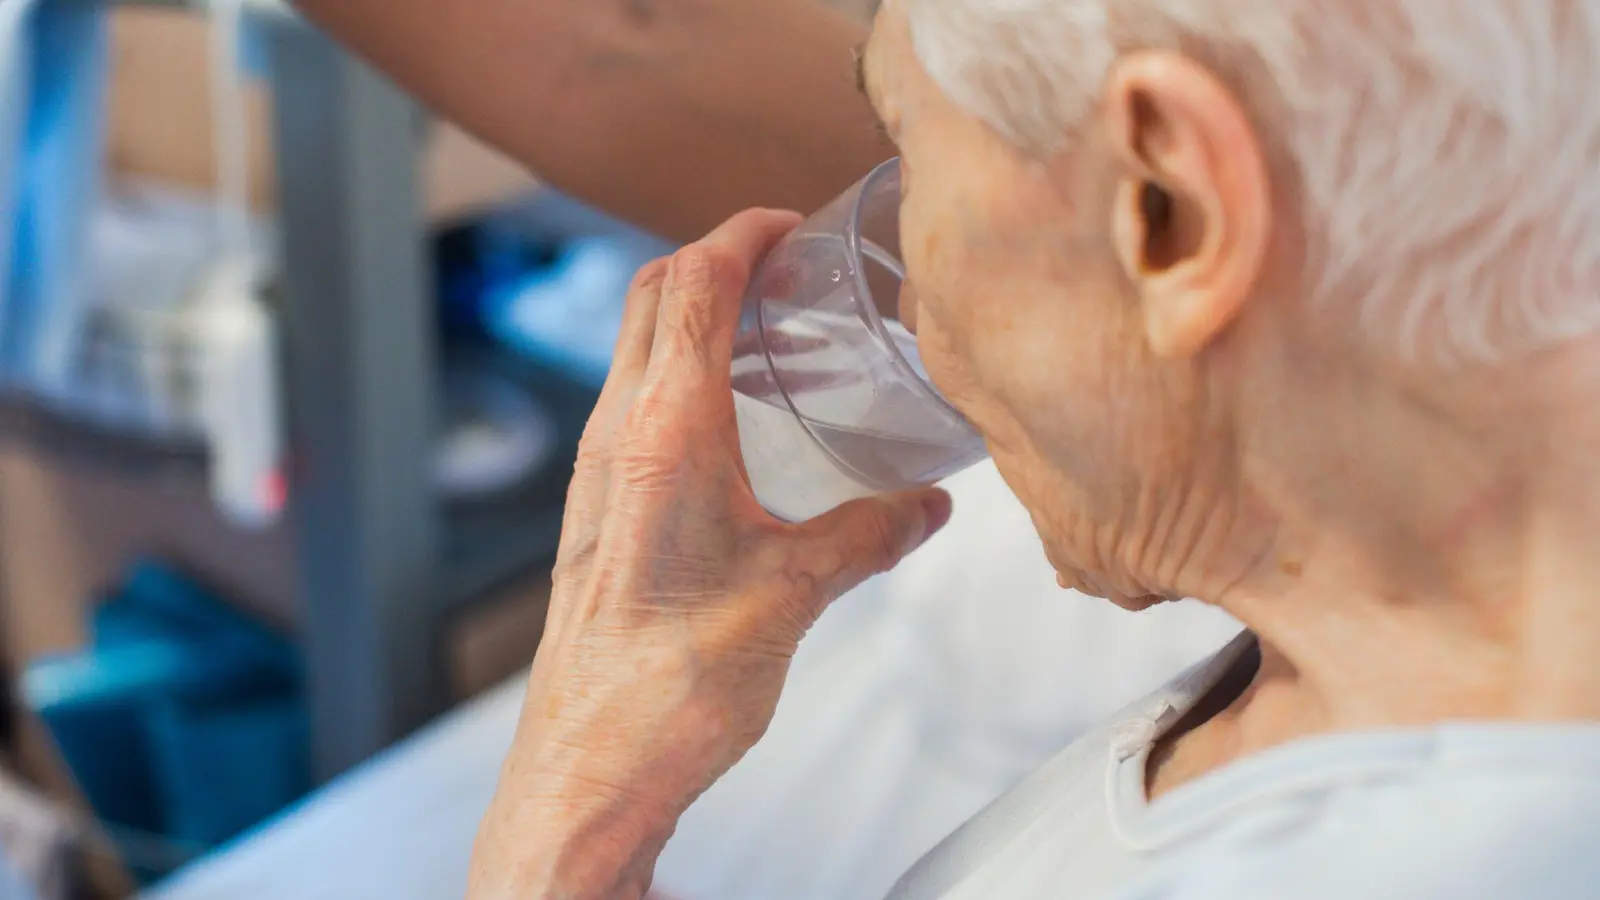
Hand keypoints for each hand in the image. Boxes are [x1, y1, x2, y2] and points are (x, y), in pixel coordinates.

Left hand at [468, 209, 951, 898]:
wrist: (593, 765)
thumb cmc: (673, 683)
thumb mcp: (796, 595)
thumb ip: (871, 535)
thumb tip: (926, 504)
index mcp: (666, 431)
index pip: (693, 281)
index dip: (741, 234)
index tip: (788, 224)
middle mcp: (617, 435)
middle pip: (651, 294)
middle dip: (715, 256)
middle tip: (784, 264)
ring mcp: (595, 470)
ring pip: (632, 346)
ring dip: (689, 313)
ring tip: (765, 328)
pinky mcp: (594, 509)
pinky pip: (628, 402)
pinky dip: (674, 372)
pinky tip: (729, 418)